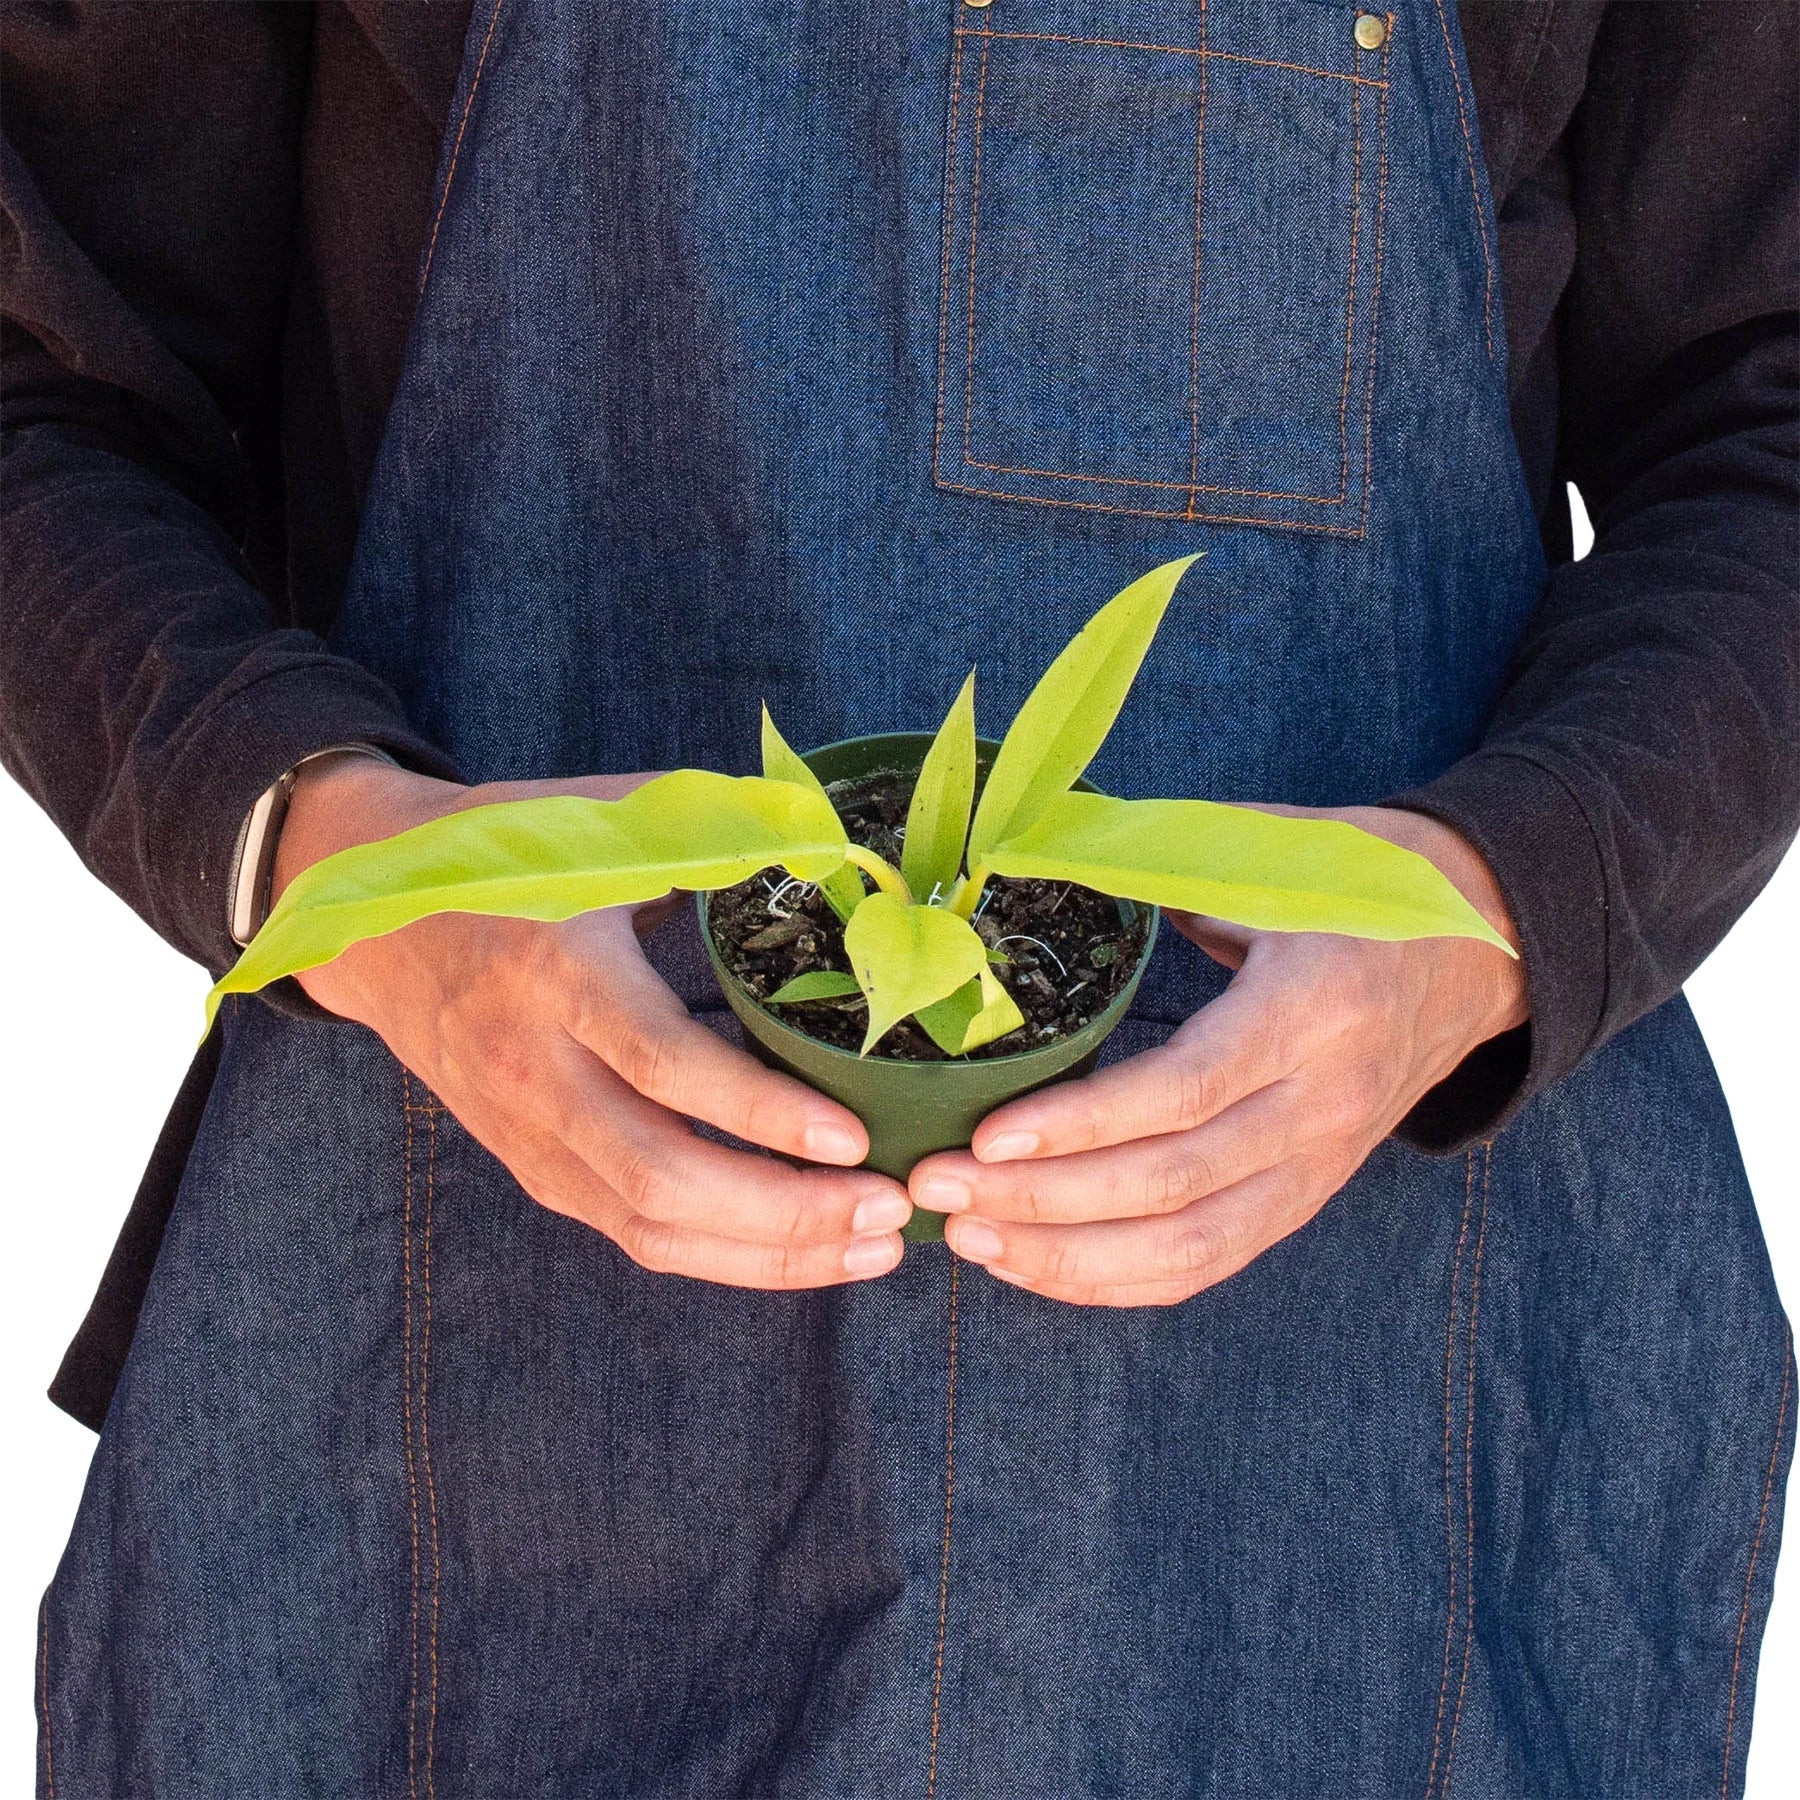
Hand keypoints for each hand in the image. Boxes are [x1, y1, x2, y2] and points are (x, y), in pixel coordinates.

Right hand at [270, 752, 912, 1286]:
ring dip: (770, 1255)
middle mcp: (537, 1072)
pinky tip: (803, 1249)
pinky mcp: (534, 1170)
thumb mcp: (595, 825)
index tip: (855, 1138)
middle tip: (890, 1207)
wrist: (372, 928)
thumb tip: (835, 839)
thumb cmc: (503, 862)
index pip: (665, 1065)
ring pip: (650, 1228)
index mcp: (558, 976)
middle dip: (786, 1212)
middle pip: (662, 1177)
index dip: (763, 1113)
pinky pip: (634, 1233)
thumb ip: (710, 831)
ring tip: (871, 1245)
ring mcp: (529, 1136)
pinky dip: (725, 1256)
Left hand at [907, 806, 1525, 1306]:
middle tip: (937, 1191)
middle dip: (1041, 1200)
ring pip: (1189, 1246)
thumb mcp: (1274, 851)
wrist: (1481, 947)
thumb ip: (1165, 860)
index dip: (1080, 1126)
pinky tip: (1037, 1266)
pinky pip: (1210, 1262)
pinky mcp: (1309, 1196)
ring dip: (1068, 1257)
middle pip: (1171, 1184)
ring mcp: (1322, 1162)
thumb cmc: (1359, 883)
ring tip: (970, 1240)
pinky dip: (1118, 1279)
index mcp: (1312, 1008)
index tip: (983, 1137)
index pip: (1184, 1091)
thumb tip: (1028, 857)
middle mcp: (1324, 1101)